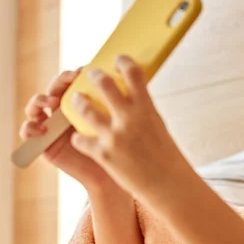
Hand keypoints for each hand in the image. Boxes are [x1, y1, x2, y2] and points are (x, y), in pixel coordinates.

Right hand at [19, 69, 114, 190]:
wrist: (112, 175)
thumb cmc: (120, 149)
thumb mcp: (121, 124)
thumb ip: (120, 104)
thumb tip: (136, 78)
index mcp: (84, 102)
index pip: (75, 80)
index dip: (77, 73)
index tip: (84, 69)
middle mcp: (66, 110)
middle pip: (56, 87)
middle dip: (60, 81)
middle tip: (68, 81)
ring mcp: (53, 123)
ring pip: (38, 104)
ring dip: (40, 99)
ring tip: (51, 103)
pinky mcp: (43, 140)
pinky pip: (28, 130)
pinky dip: (29, 127)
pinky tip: (40, 128)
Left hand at [70, 55, 189, 196]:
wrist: (166, 184)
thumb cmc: (165, 154)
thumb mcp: (157, 125)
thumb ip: (142, 108)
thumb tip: (130, 90)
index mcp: (147, 109)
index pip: (133, 73)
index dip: (123, 61)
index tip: (118, 58)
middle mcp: (130, 119)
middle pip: (103, 84)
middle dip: (94, 75)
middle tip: (91, 74)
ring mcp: (114, 136)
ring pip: (84, 108)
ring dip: (79, 102)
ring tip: (77, 100)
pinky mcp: (103, 154)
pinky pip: (80, 138)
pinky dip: (80, 137)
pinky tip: (82, 138)